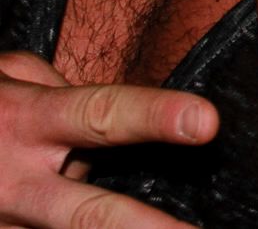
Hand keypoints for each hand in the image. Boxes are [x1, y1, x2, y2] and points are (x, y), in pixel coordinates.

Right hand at [0, 51, 214, 228]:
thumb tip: (103, 116)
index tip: (205, 123)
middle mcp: (16, 182)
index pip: (101, 114)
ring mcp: (2, 223)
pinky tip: (89, 227)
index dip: (153, 117)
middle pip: (89, 213)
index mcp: (29, 122)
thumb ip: (56, 87)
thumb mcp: (5, 76)